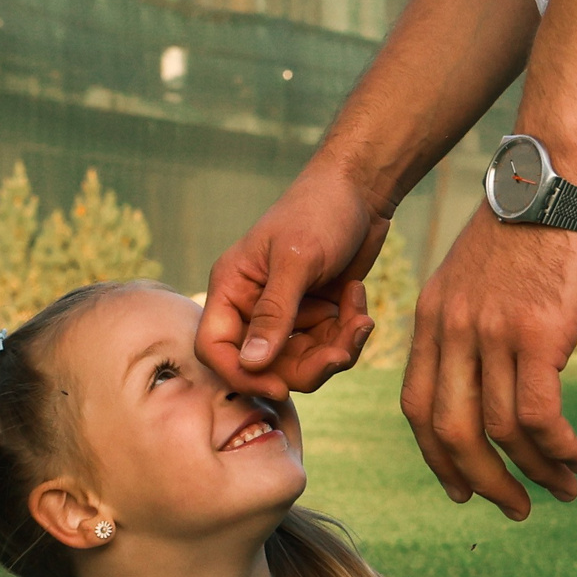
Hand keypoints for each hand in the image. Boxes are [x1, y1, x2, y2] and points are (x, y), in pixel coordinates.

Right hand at [197, 164, 391, 398]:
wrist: (361, 189)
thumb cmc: (320, 210)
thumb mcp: (296, 260)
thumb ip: (273, 313)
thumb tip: (252, 364)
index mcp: (231, 288)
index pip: (214, 347)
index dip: (241, 375)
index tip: (278, 387)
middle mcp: (252, 306)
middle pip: (265, 365)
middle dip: (306, 366)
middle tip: (340, 353)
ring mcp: (286, 313)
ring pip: (301, 362)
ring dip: (335, 350)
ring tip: (360, 321)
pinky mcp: (316, 315)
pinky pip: (327, 346)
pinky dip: (348, 333)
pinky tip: (359, 300)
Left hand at [399, 206, 576, 519]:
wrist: (559, 172)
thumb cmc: (529, 219)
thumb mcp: (475, 272)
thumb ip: (469, 322)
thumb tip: (489, 370)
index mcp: (431, 320)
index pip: (418, 407)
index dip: (437, 456)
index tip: (461, 487)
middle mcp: (452, 332)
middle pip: (451, 432)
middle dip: (483, 482)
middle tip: (514, 509)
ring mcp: (491, 334)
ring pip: (500, 431)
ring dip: (535, 471)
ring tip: (563, 488)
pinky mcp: (536, 333)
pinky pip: (539, 415)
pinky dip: (558, 448)